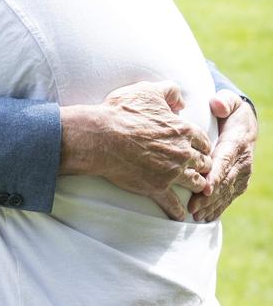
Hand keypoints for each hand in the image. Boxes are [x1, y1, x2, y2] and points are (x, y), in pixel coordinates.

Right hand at [60, 81, 212, 220]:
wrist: (102, 137)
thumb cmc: (123, 112)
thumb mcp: (147, 91)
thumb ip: (169, 90)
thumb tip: (181, 100)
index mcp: (182, 130)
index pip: (203, 140)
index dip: (202, 144)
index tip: (200, 148)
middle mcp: (182, 153)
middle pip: (203, 162)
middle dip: (203, 165)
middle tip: (201, 168)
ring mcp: (171, 173)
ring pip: (195, 183)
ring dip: (197, 185)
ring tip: (196, 189)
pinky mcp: (157, 188)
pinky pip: (173, 204)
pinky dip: (178, 210)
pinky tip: (180, 214)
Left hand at [188, 89, 256, 221]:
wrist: (245, 124)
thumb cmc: (230, 111)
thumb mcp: (229, 101)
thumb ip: (224, 101)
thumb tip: (217, 105)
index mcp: (237, 143)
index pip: (225, 160)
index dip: (216, 175)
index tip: (205, 187)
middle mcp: (242, 162)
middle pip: (225, 181)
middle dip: (209, 196)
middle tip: (193, 208)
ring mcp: (242, 174)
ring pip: (226, 192)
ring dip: (212, 205)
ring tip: (196, 216)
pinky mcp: (238, 182)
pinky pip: (228, 196)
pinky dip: (217, 207)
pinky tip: (205, 217)